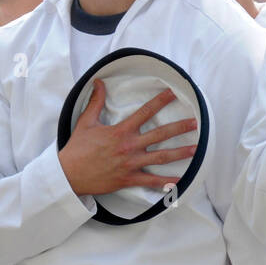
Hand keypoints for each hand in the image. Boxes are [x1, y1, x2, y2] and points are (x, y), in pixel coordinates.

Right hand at [57, 79, 197, 197]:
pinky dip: (166, 182)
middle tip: (195, 122)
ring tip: (195, 149)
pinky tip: (180, 180)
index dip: (161, 101)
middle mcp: (129, 146)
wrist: (69, 174)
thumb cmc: (78, 148)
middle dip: (179, 127)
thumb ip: (96, 102)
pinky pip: (151, 181)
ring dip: (180, 153)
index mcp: (121, 131)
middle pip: (160, 134)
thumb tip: (99, 82)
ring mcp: (131, 163)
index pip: (145, 112)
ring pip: (161, 157)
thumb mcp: (86, 121)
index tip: (174, 94)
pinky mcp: (128, 178)